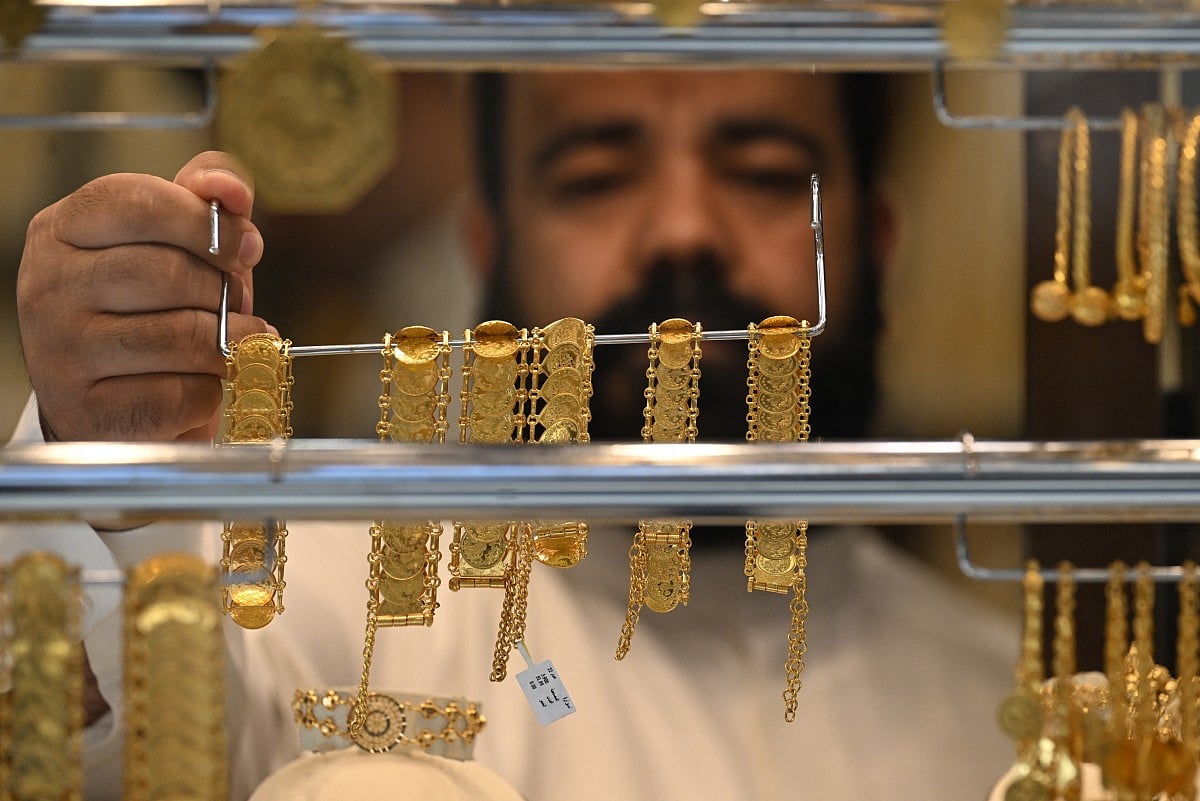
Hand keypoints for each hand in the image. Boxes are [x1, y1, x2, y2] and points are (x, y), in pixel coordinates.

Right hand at [17, 151, 272, 442]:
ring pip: (183, 337)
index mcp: (62, 230)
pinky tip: (195, 386)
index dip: (209, 223)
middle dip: (223, 292)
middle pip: (168, 272)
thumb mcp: (174, 243)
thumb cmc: (152, 310)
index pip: (140, 203)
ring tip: (231, 345)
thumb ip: (203, 202)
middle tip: (234, 305)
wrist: (113, 402)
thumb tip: (230, 193)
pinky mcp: (88, 411)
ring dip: (228, 345)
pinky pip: (182, 395)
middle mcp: (47, 286)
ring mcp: (60, 352)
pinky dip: (208, 393)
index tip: (248, 246)